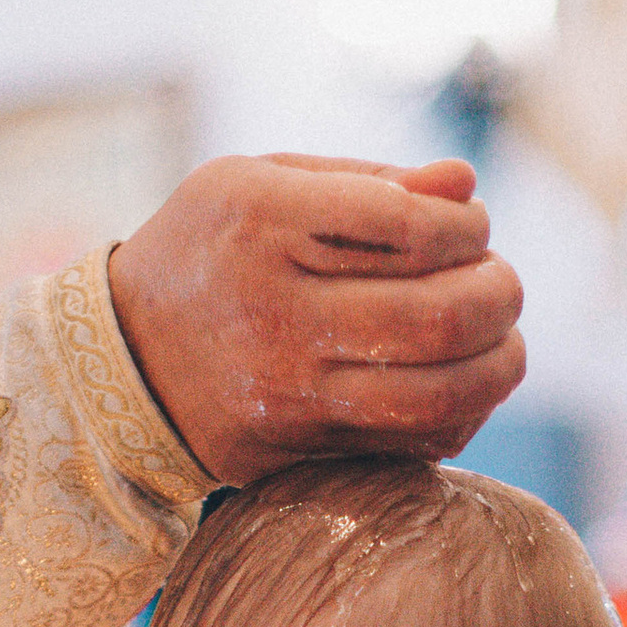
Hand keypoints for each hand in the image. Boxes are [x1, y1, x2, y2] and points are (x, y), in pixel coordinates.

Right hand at [106, 156, 525, 484]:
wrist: (124, 359)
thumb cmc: (210, 249)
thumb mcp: (262, 181)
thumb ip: (369, 180)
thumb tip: (467, 187)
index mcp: (264, 220)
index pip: (410, 226)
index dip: (466, 227)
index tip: (470, 226)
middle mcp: (277, 309)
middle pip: (437, 316)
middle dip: (498, 295)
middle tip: (502, 284)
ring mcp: (290, 389)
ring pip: (437, 392)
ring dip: (498, 364)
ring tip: (502, 339)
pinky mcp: (302, 446)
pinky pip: (413, 442)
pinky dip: (461, 414)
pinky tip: (461, 386)